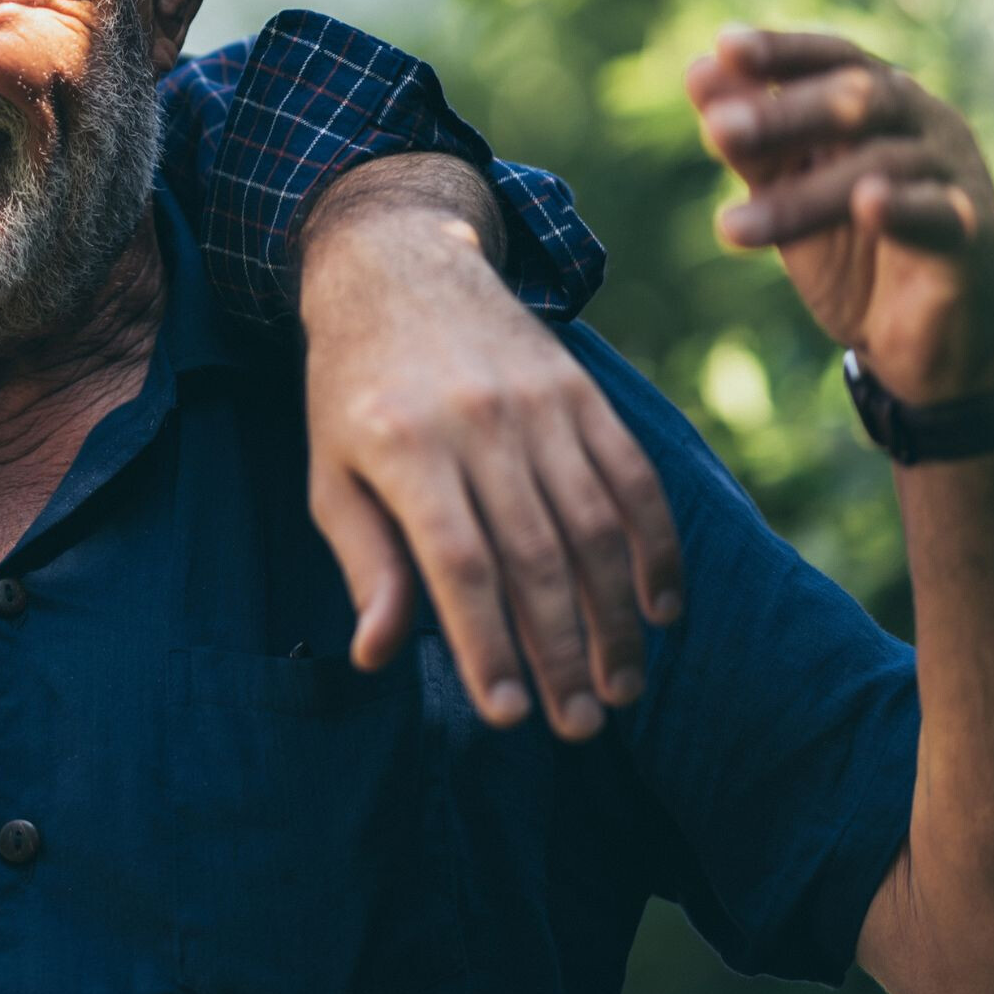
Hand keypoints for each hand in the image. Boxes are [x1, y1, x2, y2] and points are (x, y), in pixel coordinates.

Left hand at [298, 179, 683, 743]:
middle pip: (536, 556)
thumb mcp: (331, 472)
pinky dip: (656, 548)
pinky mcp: (582, 393)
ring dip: (616, 617)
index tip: (509, 716)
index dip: (488, 645)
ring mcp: (539, 405)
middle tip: (578, 726)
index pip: (459, 564)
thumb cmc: (355, 391)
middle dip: (563, 652)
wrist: (401, 267)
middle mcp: (478, 423)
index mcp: (403, 446)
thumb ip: (365, 563)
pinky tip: (661, 610)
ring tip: (621, 689)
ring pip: (596, 526)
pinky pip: (634, 478)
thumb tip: (378, 654)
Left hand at [686, 28, 993, 405]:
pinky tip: (866, 204)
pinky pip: (939, 212)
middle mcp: (926, 123)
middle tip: (717, 129)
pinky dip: (901, 206)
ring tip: (731, 227)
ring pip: (881, 165)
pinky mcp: (977, 233)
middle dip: (783, 114)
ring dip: (802, 196)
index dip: (783, 51)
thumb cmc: (856, 249)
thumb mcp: (791, 193)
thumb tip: (698, 72)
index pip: (835, 59)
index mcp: (884, 101)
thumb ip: (753, 143)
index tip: (724, 46)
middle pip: (860, 99)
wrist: (931, 340)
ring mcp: (957, 173)